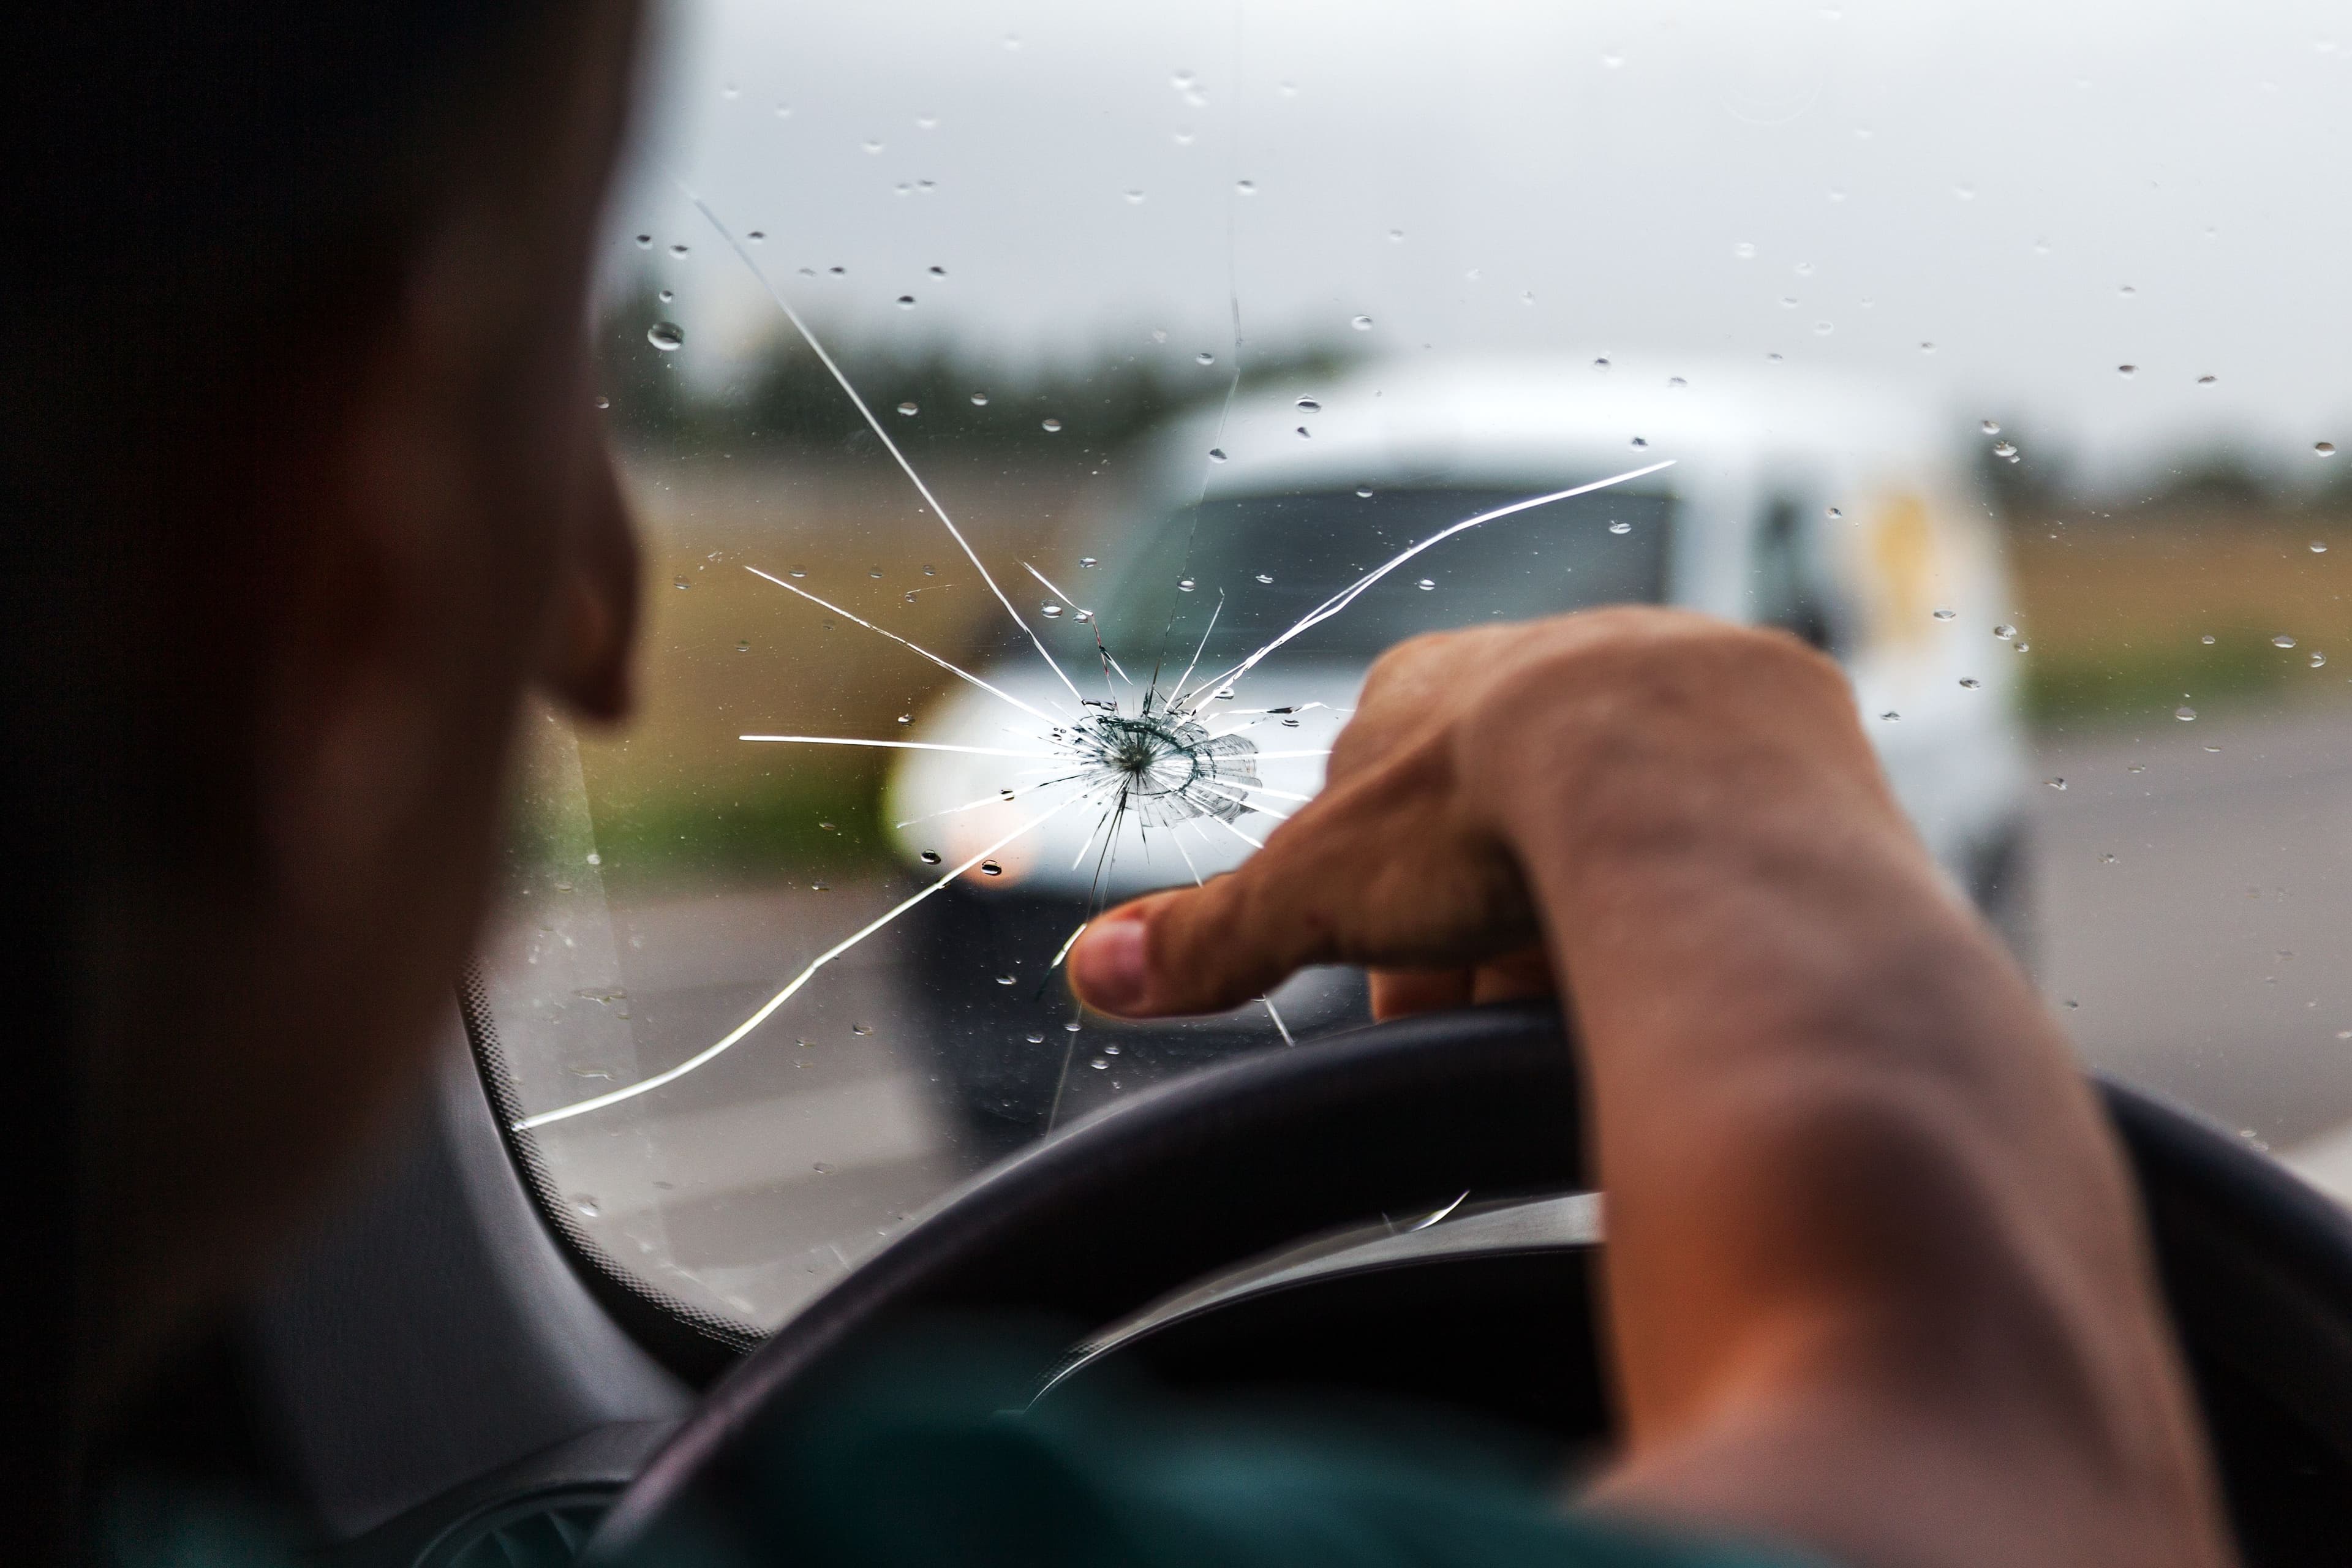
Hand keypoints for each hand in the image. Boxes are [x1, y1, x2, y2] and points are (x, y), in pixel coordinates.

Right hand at [1067, 607, 1865, 1019]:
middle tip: (1512, 1014)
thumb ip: (1213, 932)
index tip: (1416, 1005)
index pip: (1385, 818)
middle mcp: (1549, 657)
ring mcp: (1672, 678)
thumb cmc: (1487, 813)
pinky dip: (1699, 886)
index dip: (1390, 925)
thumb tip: (1092, 972)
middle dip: (1495, 928)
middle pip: (1502, 820)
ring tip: (1608, 989)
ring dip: (1597, 908)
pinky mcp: (1781, 720)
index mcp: (1428, 685)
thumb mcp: (1322, 886)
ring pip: (1615, 818)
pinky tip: (1697, 939)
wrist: (1685, 775)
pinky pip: (1725, 817)